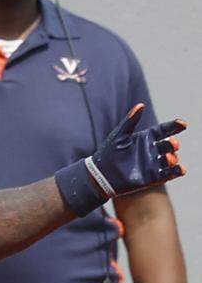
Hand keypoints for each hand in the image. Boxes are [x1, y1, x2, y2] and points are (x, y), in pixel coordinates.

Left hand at [56, 103, 186, 215]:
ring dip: (173, 158)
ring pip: (171, 159)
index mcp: (145, 138)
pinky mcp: (152, 177)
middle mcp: (151, 150)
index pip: (163, 130)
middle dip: (173, 144)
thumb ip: (130, 121)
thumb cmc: (107, 153)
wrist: (100, 175)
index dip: (174, 126)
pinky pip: (169, 174)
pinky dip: (176, 171)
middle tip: (172, 144)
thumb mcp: (119, 135)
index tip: (183, 124)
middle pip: (169, 145)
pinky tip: (180, 169)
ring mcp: (153, 164)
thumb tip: (141, 105)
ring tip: (167, 158)